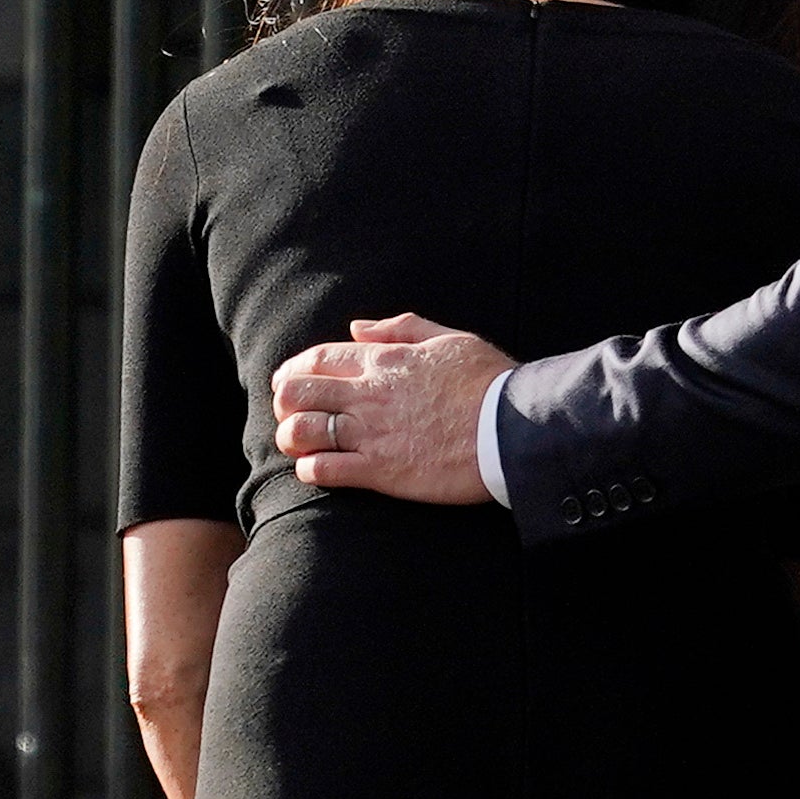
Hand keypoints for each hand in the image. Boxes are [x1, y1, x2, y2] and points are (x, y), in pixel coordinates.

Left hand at [274, 313, 514, 504]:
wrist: (514, 430)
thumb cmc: (490, 384)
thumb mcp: (451, 340)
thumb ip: (402, 330)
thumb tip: (358, 328)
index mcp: (384, 360)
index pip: (317, 359)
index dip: (293, 370)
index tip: (287, 381)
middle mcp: (370, 394)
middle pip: (299, 392)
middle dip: (285, 403)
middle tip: (289, 414)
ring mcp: (372, 434)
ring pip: (303, 431)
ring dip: (291, 438)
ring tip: (297, 445)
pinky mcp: (382, 471)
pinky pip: (326, 469)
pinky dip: (310, 470)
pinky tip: (314, 470)